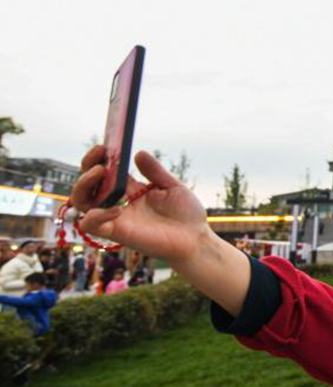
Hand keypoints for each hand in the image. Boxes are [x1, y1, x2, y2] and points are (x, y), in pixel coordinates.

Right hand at [72, 148, 210, 265]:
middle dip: (87, 167)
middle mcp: (119, 203)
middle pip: (87, 185)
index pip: (105, 172)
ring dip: (83, 186)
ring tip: (99, 172)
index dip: (99, 158)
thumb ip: (155, 171)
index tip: (104, 146)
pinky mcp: (118, 233)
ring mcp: (116, 218)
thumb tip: (138, 153)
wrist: (196, 240)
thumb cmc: (186, 215)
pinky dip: (96, 215)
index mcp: (130, 191)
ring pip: (82, 203)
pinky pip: (92, 225)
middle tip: (99, 155)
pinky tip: (116, 208)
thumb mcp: (172, 186)